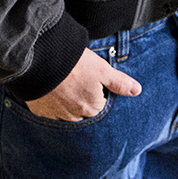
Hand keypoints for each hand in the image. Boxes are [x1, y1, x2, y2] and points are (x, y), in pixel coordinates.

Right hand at [24, 47, 141, 120]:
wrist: (40, 61)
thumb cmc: (74, 64)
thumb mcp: (102, 69)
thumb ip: (119, 82)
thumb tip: (137, 90)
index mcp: (93, 108)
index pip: (100, 105)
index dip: (97, 91)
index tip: (91, 78)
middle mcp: (75, 117)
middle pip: (83, 110)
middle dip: (81, 98)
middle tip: (76, 78)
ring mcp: (56, 116)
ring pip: (66, 112)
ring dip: (66, 102)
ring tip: (63, 83)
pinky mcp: (40, 112)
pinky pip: (49, 110)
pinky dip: (50, 102)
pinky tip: (50, 89)